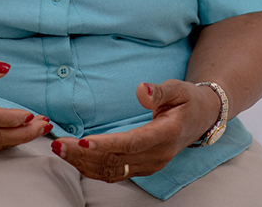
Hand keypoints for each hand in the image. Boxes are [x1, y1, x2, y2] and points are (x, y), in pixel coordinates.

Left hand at [50, 79, 221, 181]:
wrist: (202, 118)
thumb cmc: (188, 100)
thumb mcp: (179, 88)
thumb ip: (160, 91)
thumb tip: (141, 90)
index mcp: (166, 135)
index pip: (132, 143)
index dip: (106, 144)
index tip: (83, 140)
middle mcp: (157, 156)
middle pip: (116, 161)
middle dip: (84, 154)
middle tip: (59, 144)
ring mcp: (150, 165)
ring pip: (112, 171)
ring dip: (84, 163)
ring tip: (60, 150)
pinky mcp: (142, 167)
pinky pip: (114, 173)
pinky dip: (92, 168)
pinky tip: (75, 158)